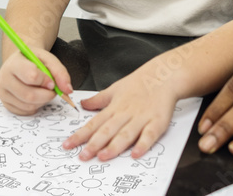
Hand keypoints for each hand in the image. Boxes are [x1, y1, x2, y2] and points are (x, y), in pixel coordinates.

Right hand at [0, 49, 72, 115]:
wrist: (20, 61)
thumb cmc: (33, 60)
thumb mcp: (48, 59)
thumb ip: (60, 72)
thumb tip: (68, 90)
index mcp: (14, 63)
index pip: (31, 76)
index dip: (46, 81)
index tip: (51, 81)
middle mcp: (4, 78)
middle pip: (29, 95)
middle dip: (46, 95)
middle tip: (51, 90)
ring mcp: (3, 92)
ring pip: (28, 105)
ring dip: (42, 101)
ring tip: (43, 90)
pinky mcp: (6, 103)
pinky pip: (25, 111)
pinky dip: (35, 106)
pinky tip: (35, 96)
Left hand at [63, 68, 178, 161]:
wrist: (164, 75)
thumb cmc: (140, 83)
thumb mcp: (115, 88)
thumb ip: (99, 100)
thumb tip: (82, 104)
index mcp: (114, 107)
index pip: (94, 123)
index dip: (80, 135)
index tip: (68, 145)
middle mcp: (125, 114)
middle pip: (107, 130)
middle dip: (94, 144)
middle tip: (82, 156)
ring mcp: (141, 118)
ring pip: (126, 134)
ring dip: (114, 146)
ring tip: (103, 157)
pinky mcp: (157, 122)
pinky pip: (149, 135)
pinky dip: (143, 144)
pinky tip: (136, 154)